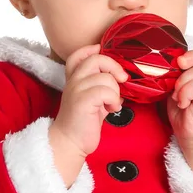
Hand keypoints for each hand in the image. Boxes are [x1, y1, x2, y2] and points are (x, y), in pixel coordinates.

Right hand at [51, 43, 128, 158]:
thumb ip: (102, 86)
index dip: (92, 49)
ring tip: (112, 104)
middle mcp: (74, 81)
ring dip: (116, 92)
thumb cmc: (84, 122)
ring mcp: (76, 89)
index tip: (103, 53)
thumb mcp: (93, 99)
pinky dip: (114, 100)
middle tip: (122, 80)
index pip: (78, 54)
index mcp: (75, 79)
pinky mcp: (82, 101)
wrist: (70, 143)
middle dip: (114, 67)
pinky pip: (106, 91)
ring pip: (106, 77)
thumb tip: (121, 77)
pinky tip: (112, 109)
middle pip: (96, 58)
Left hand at [166, 49, 192, 143]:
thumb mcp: (179, 87)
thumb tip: (169, 62)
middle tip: (176, 78)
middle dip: (186, 63)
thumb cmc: (186, 112)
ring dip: (182, 84)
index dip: (192, 55)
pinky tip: (183, 103)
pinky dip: (184, 93)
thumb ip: (179, 73)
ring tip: (179, 97)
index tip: (179, 63)